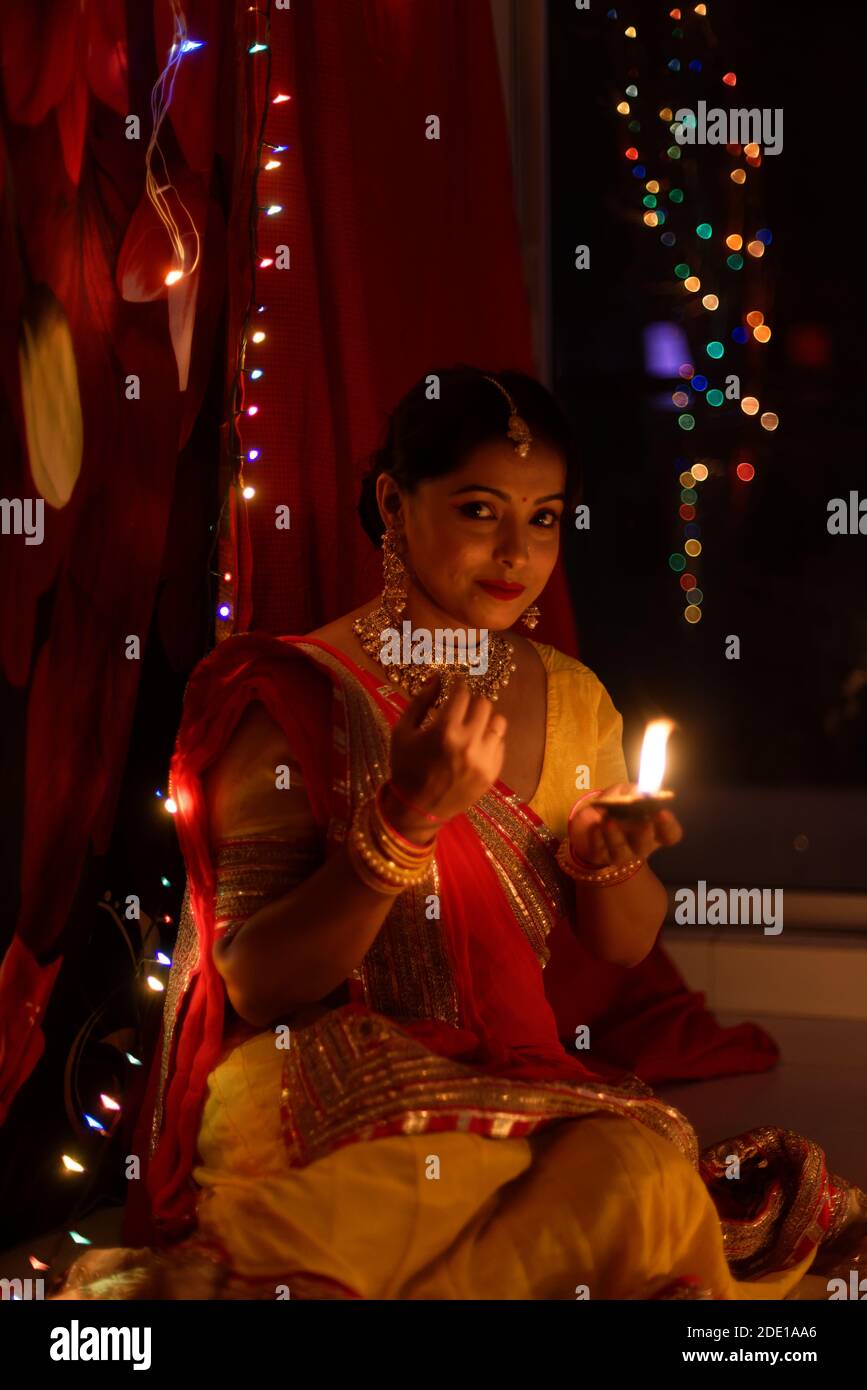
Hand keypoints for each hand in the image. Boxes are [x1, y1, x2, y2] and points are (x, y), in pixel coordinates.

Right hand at [387, 675, 507, 832]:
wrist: (417, 809)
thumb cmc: (406, 767)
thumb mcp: (403, 731)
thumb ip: (420, 701)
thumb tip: (438, 677)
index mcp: (444, 730)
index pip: (462, 693)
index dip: (458, 685)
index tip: (454, 685)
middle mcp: (469, 742)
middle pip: (484, 704)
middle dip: (471, 702)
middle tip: (461, 708)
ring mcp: (484, 759)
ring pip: (498, 723)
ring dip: (485, 720)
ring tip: (472, 725)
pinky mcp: (493, 773)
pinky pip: (500, 744)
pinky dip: (489, 740)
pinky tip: (474, 745)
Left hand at [568, 782, 682, 868]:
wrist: (589, 818)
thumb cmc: (616, 804)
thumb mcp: (625, 792)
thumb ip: (634, 791)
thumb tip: (642, 793)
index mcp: (654, 830)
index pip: (670, 834)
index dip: (669, 826)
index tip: (662, 812)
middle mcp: (640, 845)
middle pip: (646, 845)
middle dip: (644, 834)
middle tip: (642, 821)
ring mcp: (620, 853)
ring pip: (621, 852)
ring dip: (616, 836)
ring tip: (609, 821)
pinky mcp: (599, 857)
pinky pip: (599, 850)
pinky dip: (597, 838)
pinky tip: (596, 826)